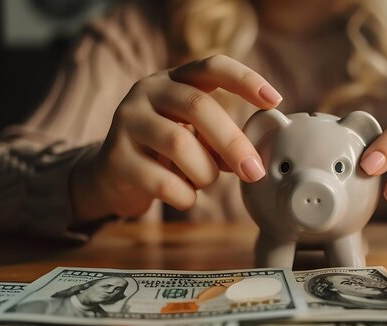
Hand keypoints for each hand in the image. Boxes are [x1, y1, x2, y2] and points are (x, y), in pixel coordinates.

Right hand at [72, 55, 281, 220]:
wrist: (111, 176)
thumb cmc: (165, 154)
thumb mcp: (196, 138)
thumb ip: (223, 140)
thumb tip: (256, 158)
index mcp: (174, 80)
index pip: (212, 67)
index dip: (245, 80)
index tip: (274, 100)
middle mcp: (147, 91)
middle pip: (198, 106)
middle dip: (232, 142)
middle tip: (254, 171)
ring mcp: (127, 121)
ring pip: (179, 143)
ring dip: (204, 172)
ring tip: (205, 182)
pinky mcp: (115, 158)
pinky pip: (162, 181)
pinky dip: (185, 196)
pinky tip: (185, 196)